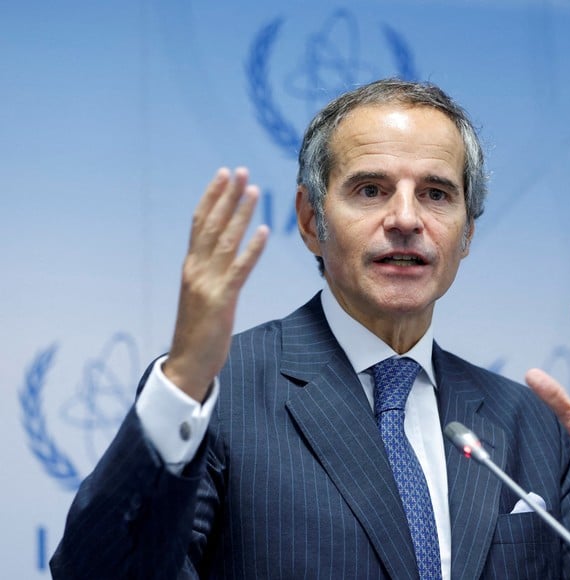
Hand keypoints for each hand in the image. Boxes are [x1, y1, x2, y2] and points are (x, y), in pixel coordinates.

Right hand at [163, 168, 268, 401]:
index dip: (212, 196)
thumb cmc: (198, 331)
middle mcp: (196, 269)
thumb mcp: (201, 295)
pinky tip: (263, 231)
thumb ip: (208, 272)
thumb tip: (221, 253)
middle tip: (241, 170)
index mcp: (191, 266)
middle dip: (227, 195)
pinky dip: (251, 249)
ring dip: (240, 213)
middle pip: (212, 224)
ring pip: (226, 241)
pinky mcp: (221, 301)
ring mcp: (207, 284)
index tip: (224, 174)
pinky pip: (239, 270)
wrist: (187, 363)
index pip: (200, 223)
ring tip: (254, 190)